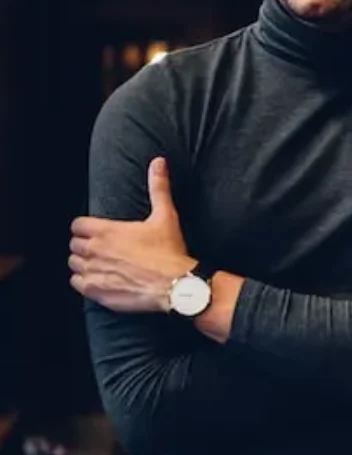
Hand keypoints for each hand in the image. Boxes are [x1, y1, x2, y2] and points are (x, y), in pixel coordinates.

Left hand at [69, 157, 195, 312]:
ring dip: (84, 263)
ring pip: (74, 264)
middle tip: (102, 248)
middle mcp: (94, 250)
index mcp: (106, 231)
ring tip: (100, 264)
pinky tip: (99, 279)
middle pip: (74, 244)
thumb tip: (159, 163)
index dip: (87, 227)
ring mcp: (93, 272)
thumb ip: (158, 188)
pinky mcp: (96, 291)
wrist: (175, 285)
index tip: (97, 232)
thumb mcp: (165, 216)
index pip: (77, 225)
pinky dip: (84, 281)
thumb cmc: (169, 252)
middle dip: (85, 245)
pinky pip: (76, 283)